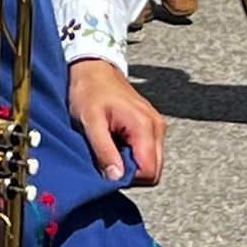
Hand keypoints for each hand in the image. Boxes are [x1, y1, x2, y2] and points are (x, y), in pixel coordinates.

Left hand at [67, 59, 164, 185]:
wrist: (94, 67)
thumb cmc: (89, 90)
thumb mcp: (90, 122)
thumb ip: (104, 151)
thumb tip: (116, 178)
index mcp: (145, 126)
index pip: (149, 173)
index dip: (128, 178)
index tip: (108, 168)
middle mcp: (157, 127)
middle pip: (154, 171)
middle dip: (131, 173)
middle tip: (108, 160)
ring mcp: (156, 126)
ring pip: (152, 163)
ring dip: (131, 164)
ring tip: (110, 147)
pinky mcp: (151, 125)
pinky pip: (148, 152)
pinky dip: (132, 154)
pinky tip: (116, 142)